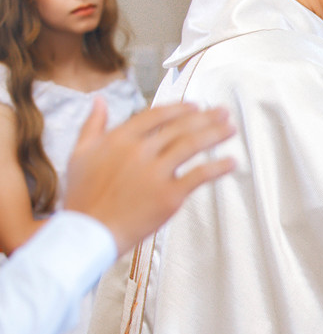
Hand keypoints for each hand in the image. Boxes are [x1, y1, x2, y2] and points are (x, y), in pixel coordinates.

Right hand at [64, 99, 235, 254]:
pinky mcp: (169, 194)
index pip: (156, 116)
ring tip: (231, 129)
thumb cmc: (83, 196)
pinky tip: (231, 162)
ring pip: (192, 145)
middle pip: (179, 127)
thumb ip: (93, 125)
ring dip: (215, 134)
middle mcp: (139, 151)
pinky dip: (218, 167)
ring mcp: (155, 172)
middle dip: (206, 117)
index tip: (196, 106)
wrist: (89, 231)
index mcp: (120, 139)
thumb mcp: (80, 154)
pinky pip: (199, 175)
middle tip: (223, 112)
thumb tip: (99, 101)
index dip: (179, 109)